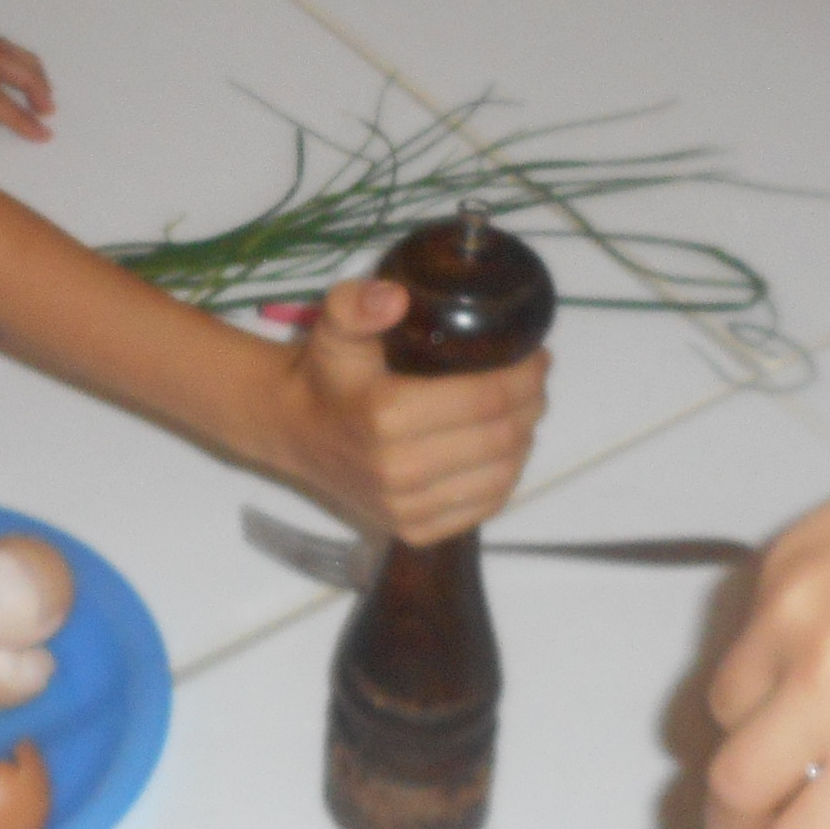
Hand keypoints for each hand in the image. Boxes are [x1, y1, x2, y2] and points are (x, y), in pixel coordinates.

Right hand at [277, 275, 546, 545]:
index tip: (537, 356)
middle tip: (536, 380)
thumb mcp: (334, 326)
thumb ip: (356, 303)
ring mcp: (407, 508)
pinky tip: (504, 450)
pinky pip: (484, 507)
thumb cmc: (324, 373)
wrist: (292, 430)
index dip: (525, 376)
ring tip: (525, 411)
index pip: (487, 399)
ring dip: (524, 440)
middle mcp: (399, 470)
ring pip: (501, 475)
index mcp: (387, 415)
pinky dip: (506, 477)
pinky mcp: (413, 531)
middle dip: (531, 404)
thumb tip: (395, 297)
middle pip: (500, 437)